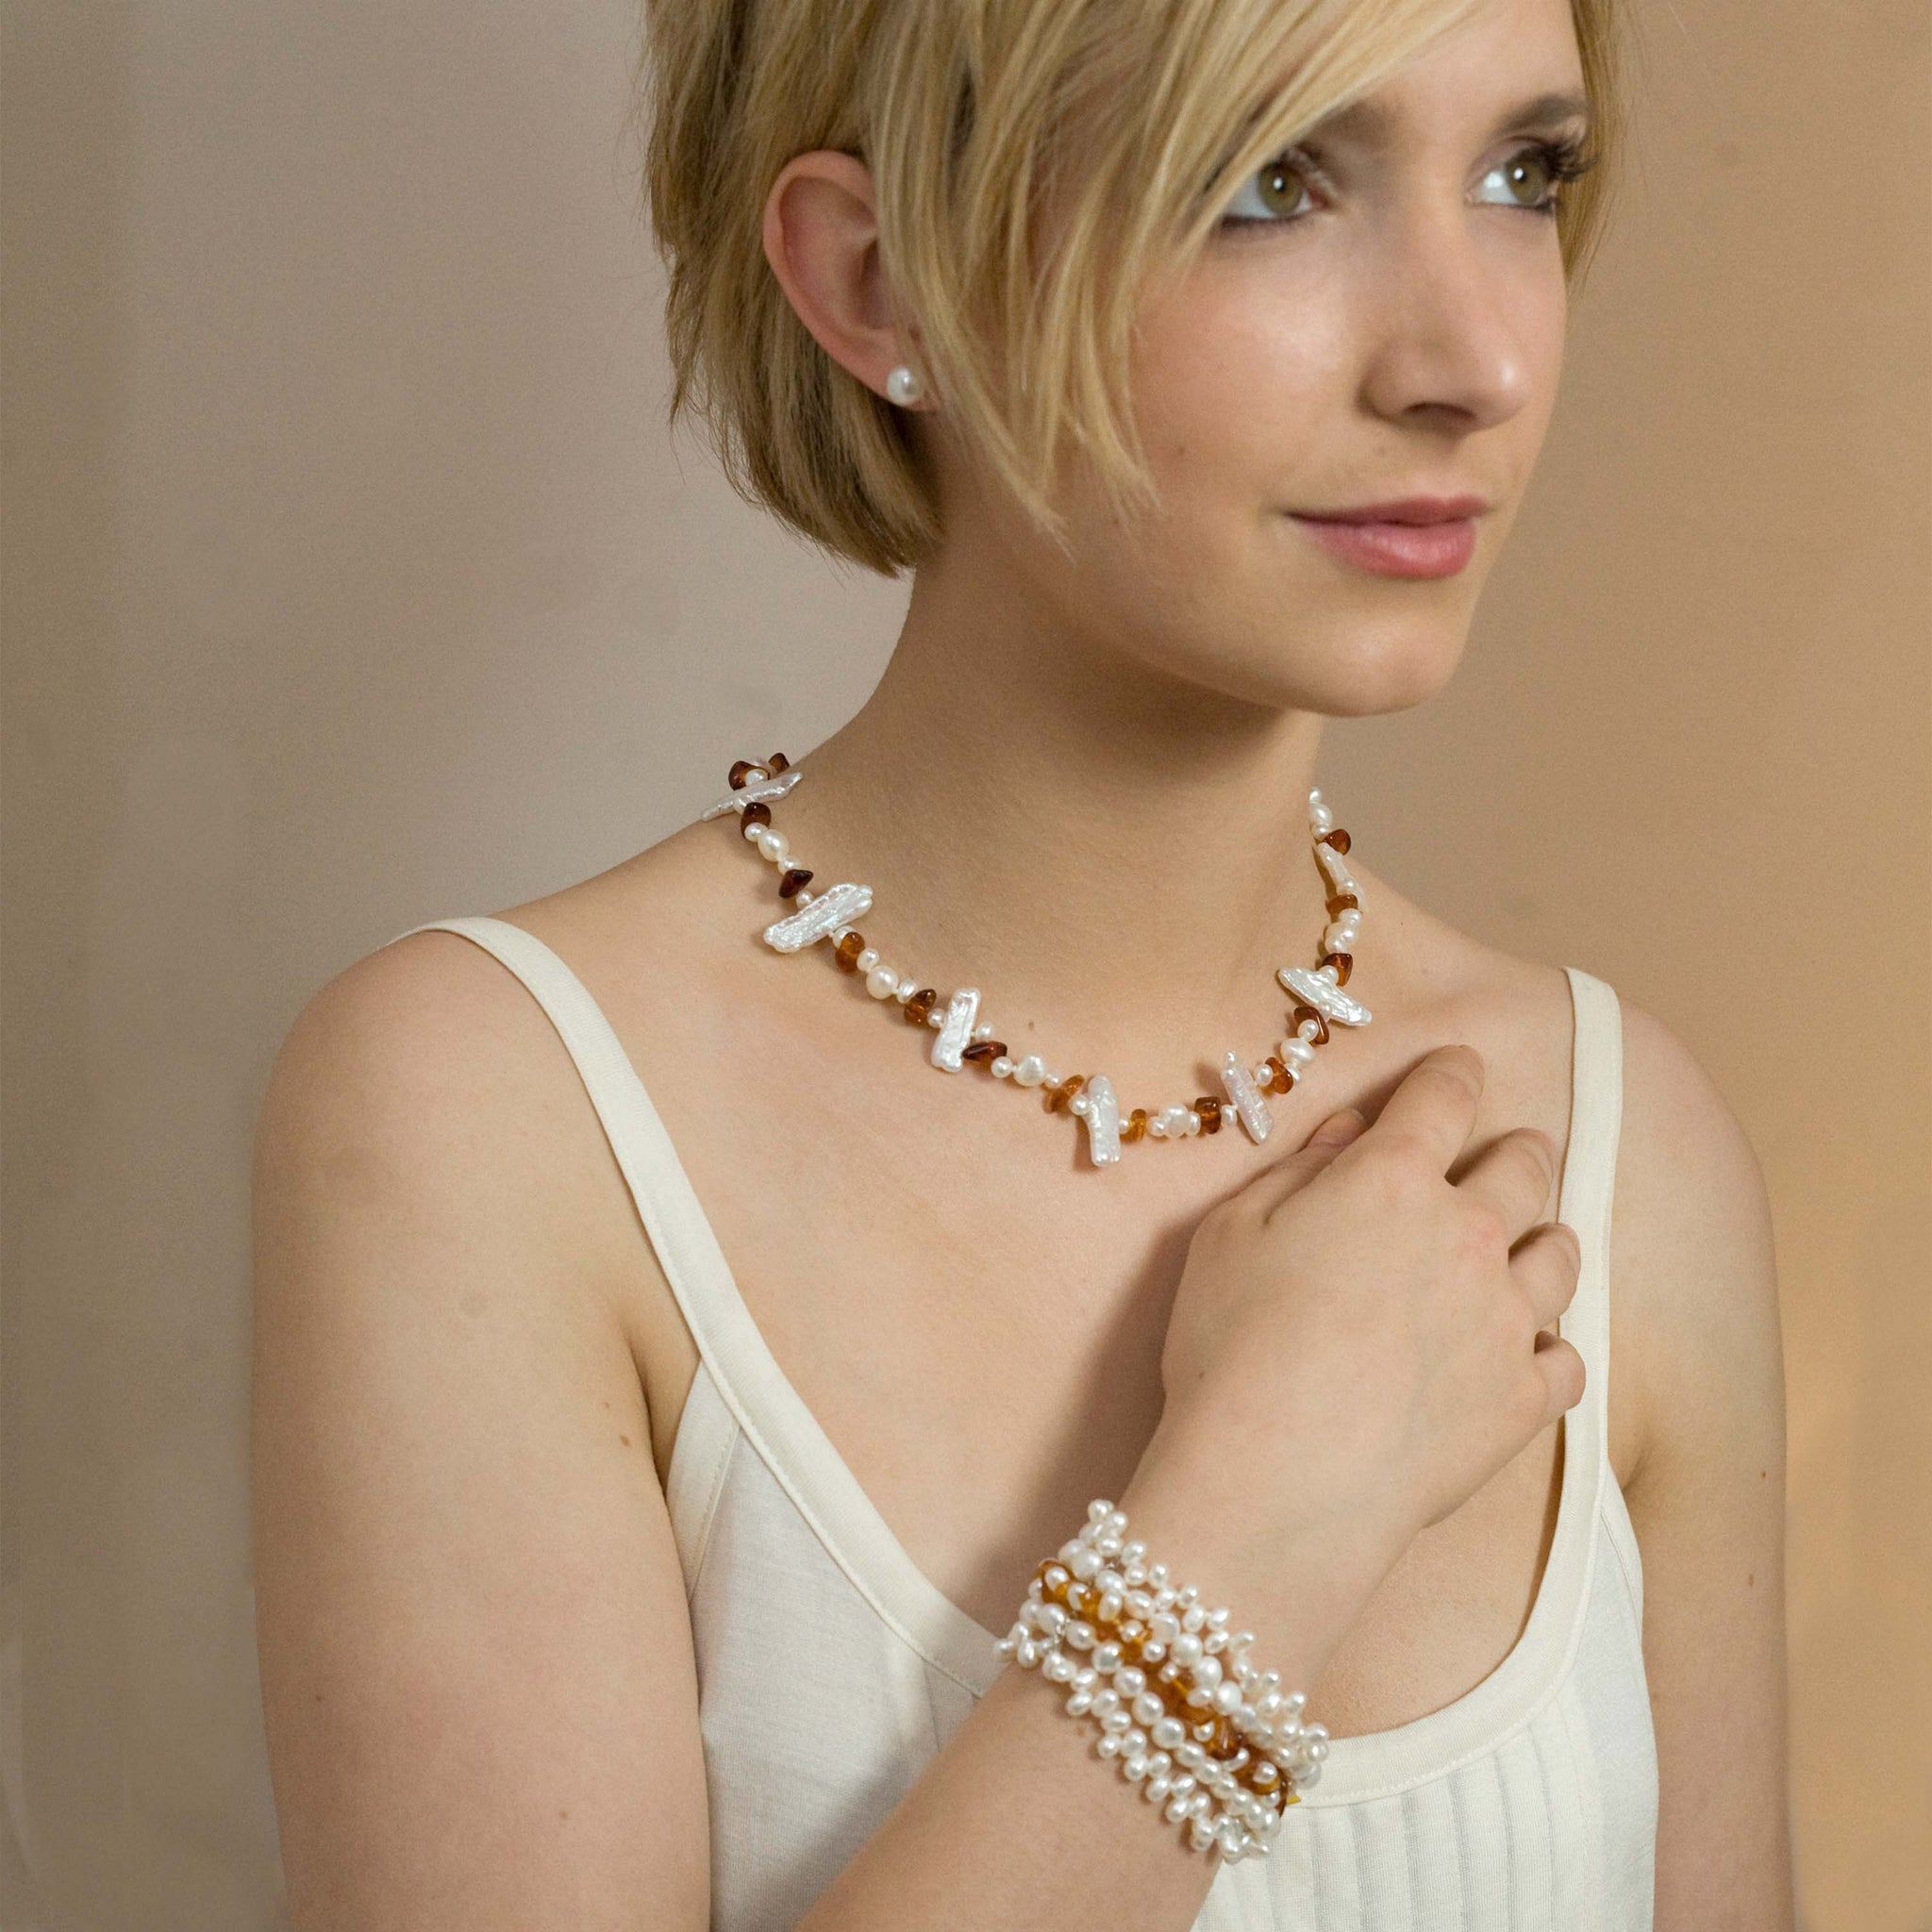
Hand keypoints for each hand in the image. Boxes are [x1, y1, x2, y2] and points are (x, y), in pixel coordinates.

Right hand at [1122, 1044, 1583, 1655]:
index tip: (1458, 1066)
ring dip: (1545, 1239)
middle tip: (1511, 1151)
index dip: (1453, 1071)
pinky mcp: (1523, 1400)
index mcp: (1393, 1177)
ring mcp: (1506, 1319)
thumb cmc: (1231, 1345)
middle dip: (1517, 1149)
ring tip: (1529, 1246)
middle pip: (1523, 1166)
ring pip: (1561, 1254)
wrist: (1277, 1479)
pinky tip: (1524, 1350)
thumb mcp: (1231, 1232)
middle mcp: (1469, 1233)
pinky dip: (1549, 1346)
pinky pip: (1567, 1358)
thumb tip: (1352, 1135)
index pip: (1445, 1094)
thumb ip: (1300, 1171)